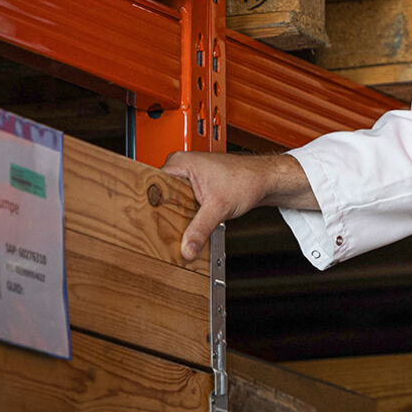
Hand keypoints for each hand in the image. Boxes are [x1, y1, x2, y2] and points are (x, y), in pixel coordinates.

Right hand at [161, 151, 316, 261]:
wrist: (264, 180)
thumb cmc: (247, 179)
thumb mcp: (219, 207)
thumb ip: (200, 229)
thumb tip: (186, 249)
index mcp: (179, 162)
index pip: (151, 185)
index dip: (150, 205)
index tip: (147, 223)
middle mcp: (180, 166)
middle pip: (160, 195)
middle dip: (163, 214)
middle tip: (160, 231)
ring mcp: (187, 175)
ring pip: (171, 200)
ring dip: (175, 215)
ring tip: (174, 229)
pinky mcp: (195, 185)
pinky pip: (181, 202)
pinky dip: (185, 214)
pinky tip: (186, 225)